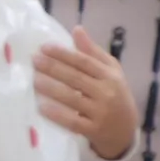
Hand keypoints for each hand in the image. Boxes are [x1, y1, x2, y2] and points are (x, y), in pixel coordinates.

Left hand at [35, 28, 136, 160]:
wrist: (126, 131)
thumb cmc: (115, 95)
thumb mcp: (111, 72)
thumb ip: (93, 52)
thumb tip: (77, 29)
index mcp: (110, 76)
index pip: (84, 62)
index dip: (64, 54)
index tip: (44, 47)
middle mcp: (107, 93)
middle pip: (76, 78)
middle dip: (53, 68)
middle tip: (33, 60)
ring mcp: (100, 113)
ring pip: (72, 98)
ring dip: (51, 88)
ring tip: (34, 80)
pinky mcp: (93, 130)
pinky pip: (73, 121)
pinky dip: (57, 114)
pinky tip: (41, 107)